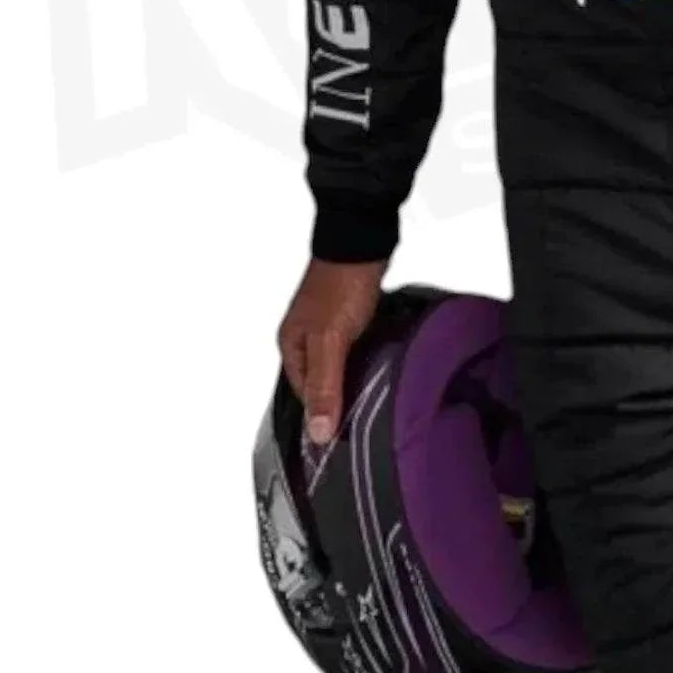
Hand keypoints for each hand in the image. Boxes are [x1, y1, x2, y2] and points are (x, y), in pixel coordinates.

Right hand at [277, 255, 388, 444]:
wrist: (363, 238)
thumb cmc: (342, 285)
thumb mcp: (331, 341)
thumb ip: (325, 386)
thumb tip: (317, 434)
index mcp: (291, 345)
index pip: (304, 396)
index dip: (325, 414)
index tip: (347, 433)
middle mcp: (304, 337)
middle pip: (320, 381)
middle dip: (340, 398)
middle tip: (367, 418)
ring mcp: (327, 324)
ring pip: (339, 364)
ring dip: (354, 377)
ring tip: (377, 396)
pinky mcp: (349, 313)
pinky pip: (354, 347)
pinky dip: (365, 357)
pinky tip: (381, 365)